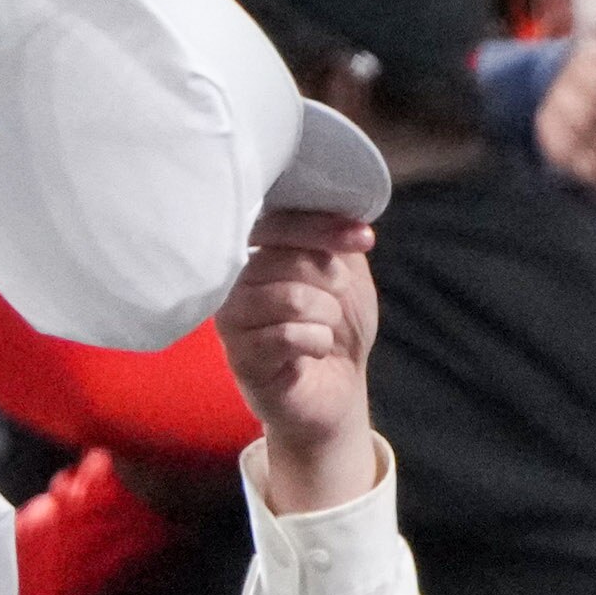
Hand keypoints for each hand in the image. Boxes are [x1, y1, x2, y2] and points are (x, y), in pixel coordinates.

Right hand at [218, 208, 382, 519]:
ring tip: (327, 328)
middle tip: (337, 302)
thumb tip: (343, 206)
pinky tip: (317, 349)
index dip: (321, 227)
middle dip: (329, 279)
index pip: (276, 220)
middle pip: (283, 257)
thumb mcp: (346, 272)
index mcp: (253, 250)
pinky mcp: (240, 357)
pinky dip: (317, 341)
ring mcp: (231, 318)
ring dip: (327, 314)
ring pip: (289, 297)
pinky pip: (286, 336)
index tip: (363, 239)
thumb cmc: (337, 325)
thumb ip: (335, 237)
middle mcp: (232, 279)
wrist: (338, 388)